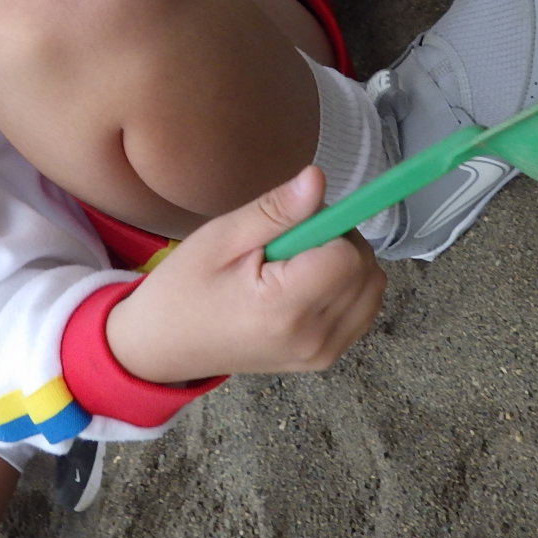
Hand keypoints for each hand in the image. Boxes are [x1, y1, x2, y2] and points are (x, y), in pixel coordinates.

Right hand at [104, 166, 384, 383]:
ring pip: (373, 289)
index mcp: (283, 309)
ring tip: (297, 264)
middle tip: (288, 242)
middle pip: (366, 271)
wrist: (165, 346)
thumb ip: (275, 211)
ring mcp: (323, 355)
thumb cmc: (185, 288)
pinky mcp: (326, 359)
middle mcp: (313, 338)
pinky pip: (364, 310)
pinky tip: (308, 284)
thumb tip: (318, 178)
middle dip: (339, 242)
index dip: (327, 228)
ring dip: (347, 265)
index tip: (290, 226)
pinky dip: (347, 288)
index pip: (347, 255)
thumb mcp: (220, 238)